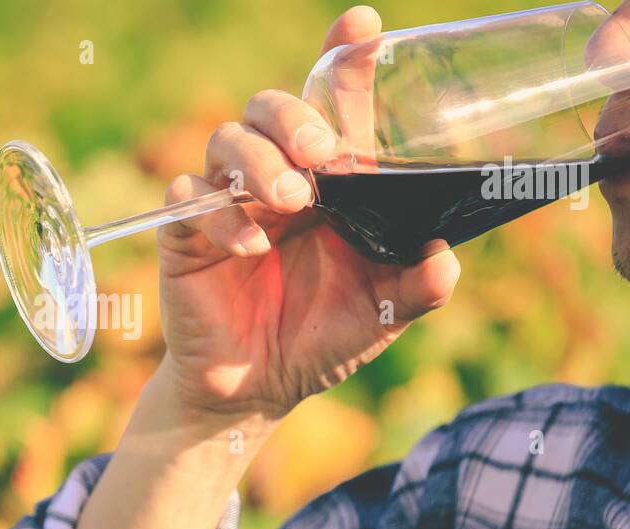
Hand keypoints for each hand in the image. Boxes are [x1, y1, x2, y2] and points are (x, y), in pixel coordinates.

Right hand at [156, 5, 460, 424]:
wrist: (256, 390)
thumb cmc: (321, 340)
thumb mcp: (381, 314)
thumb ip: (417, 284)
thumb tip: (444, 254)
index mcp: (327, 184)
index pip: (333, 106)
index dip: (343, 57)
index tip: (362, 25)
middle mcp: (275, 179)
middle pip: (270, 108)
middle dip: (295, 117)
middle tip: (321, 153)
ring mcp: (227, 201)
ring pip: (225, 139)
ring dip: (259, 162)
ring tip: (289, 202)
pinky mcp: (185, 234)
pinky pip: (187, 196)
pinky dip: (218, 213)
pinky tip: (248, 247)